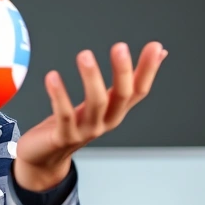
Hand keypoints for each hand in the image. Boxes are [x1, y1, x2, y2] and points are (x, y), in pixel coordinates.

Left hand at [14, 42, 166, 191]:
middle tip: (120, 47)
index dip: (148, 70)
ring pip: (95, 104)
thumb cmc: (72, 124)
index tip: (155, 46)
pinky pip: (64, 115)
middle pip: (121, 97)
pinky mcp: (64, 136)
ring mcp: (86, 131)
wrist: (46, 158)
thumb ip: (124, 80)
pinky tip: (52, 77)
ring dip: (91, 78)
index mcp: (115, 111)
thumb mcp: (101, 101)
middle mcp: (105, 121)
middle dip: (123, 72)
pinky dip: (59, 95)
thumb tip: (158, 54)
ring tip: (85, 55)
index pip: (139, 90)